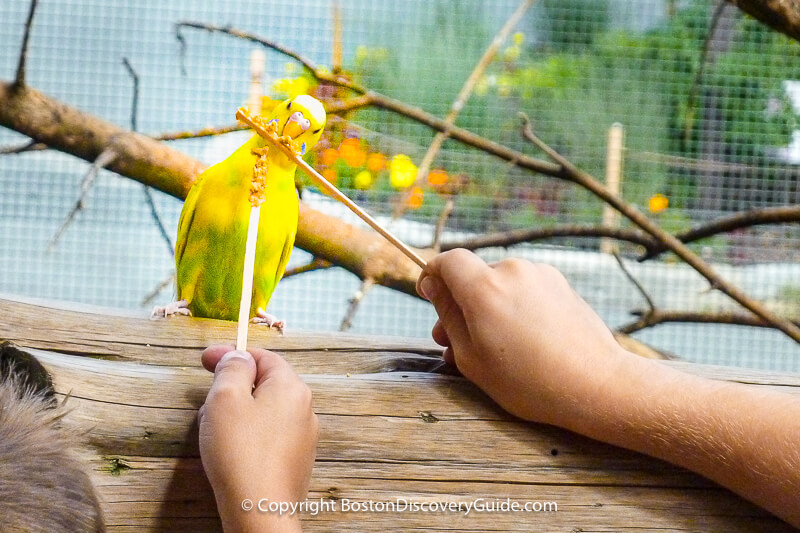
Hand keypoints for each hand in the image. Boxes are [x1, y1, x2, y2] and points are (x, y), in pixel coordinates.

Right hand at [198, 345, 317, 531]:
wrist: (258, 510)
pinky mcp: (295, 460)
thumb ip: (231, 369)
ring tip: (213, 428)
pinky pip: (268, 436)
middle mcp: (304, 408)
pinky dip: (248, 435)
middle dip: (233, 387)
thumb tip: (238, 357)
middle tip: (206, 399)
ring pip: (264, 411)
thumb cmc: (240, 452)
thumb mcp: (225, 398)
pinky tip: (230, 451)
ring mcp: (303, 437)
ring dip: (238, 412)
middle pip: (265, 384)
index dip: (232, 354)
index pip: (263, 357)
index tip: (206, 359)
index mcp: (291, 387)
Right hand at [417, 249, 633, 427]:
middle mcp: (512, 271)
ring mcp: (540, 274)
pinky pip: (525, 289)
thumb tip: (433, 286)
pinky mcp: (561, 283)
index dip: (432, 275)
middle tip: (454, 341)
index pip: (447, 260)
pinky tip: (524, 340)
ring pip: (500, 284)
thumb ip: (448, 316)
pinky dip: (515, 307)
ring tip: (494, 346)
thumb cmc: (528, 380)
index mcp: (484, 288)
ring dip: (490, 307)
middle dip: (460, 303)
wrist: (595, 384)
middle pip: (474, 276)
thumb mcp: (472, 357)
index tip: (429, 296)